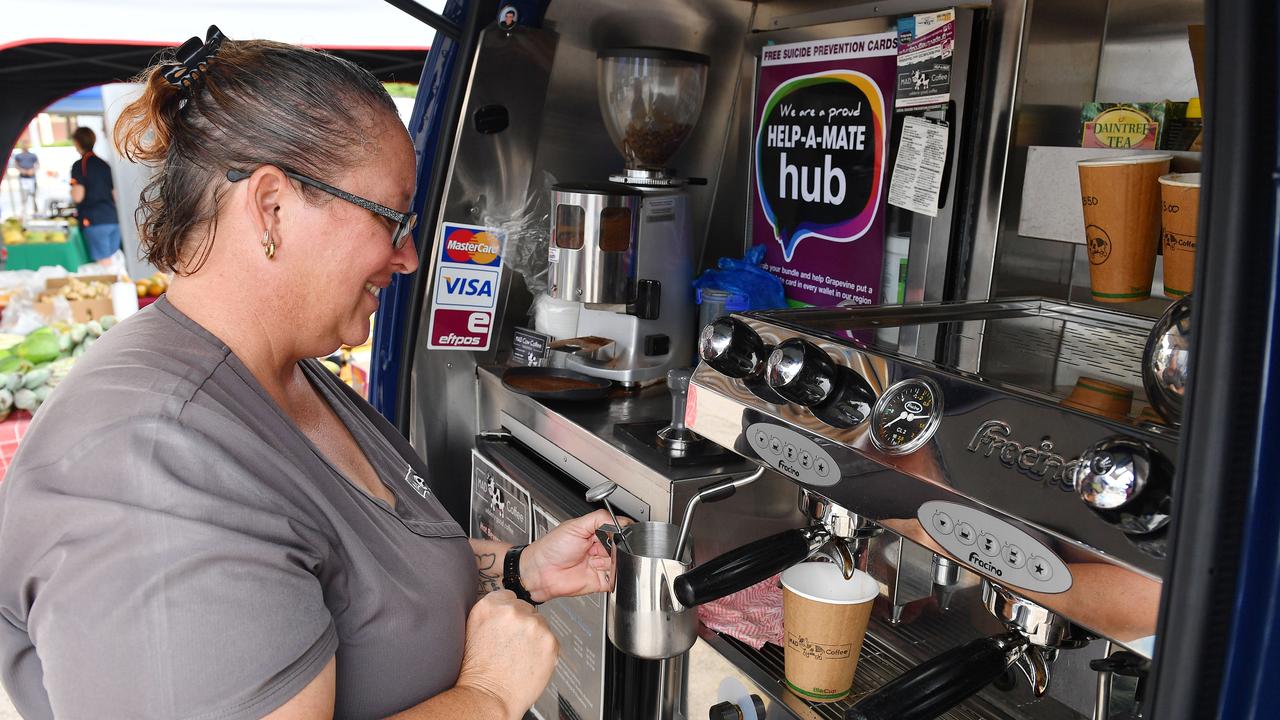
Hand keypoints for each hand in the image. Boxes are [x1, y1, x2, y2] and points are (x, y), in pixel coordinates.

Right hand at [456, 590, 557, 719]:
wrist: (488, 696)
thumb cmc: (478, 670)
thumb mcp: (474, 629)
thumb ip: (492, 613)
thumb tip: (508, 606)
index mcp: (490, 605)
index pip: (509, 597)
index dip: (508, 615)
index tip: (506, 627)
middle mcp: (512, 611)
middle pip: (526, 609)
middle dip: (522, 625)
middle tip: (511, 646)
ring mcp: (532, 625)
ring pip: (540, 624)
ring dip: (534, 637)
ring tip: (519, 656)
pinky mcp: (549, 640)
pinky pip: (550, 639)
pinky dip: (543, 650)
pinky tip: (529, 661)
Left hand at [521, 509, 616, 601]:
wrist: (539, 572)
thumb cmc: (551, 549)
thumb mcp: (575, 526)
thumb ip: (599, 519)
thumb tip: (620, 520)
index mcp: (595, 534)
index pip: (617, 532)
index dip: (622, 533)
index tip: (623, 535)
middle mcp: (599, 550)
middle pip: (622, 549)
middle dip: (622, 549)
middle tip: (614, 549)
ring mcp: (600, 566)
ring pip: (621, 565)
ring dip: (619, 563)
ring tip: (606, 560)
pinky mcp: (600, 582)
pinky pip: (615, 581)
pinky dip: (618, 578)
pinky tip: (610, 572)